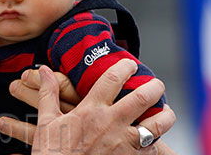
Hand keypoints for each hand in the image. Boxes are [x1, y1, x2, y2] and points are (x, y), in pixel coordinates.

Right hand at [0, 59, 176, 153]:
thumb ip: (48, 93)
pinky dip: (156, 142)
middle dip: (154, 86)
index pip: (113, 79)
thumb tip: (44, 70)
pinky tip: (153, 138)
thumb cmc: (53, 153)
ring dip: (166, 115)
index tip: (129, 64)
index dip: (124, 67)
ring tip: (166, 111)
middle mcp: (111, 123)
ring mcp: (124, 143)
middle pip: (143, 97)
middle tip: (156, 84)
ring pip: (157, 124)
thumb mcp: (46, 121)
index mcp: (91, 110)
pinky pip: (153, 148)